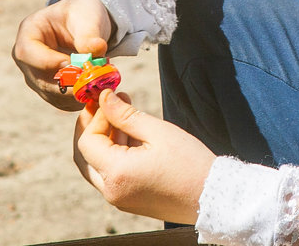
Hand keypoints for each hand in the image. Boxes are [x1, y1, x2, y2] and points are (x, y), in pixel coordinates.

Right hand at [13, 0, 113, 109]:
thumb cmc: (83, 13)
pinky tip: (96, 92)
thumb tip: (96, 50)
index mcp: (29, 32)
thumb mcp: (87, 16)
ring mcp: (36, 75)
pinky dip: (78, 100)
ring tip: (98, 86)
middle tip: (91, 83)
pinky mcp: (50, 88)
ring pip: (51, 94)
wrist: (88, 22)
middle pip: (38, 78)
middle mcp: (27, 57)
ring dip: (75, 94)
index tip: (73, 65)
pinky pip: (61, 101)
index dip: (48, 62)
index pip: (28, 53)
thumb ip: (90, 33)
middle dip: (66, 84)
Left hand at [74, 90, 215, 223]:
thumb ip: (126, 114)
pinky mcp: (129, 201)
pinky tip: (132, 137)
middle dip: (92, 128)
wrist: (213, 196)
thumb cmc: (190, 163)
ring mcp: (119, 199)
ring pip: (96, 166)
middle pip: (85, 156)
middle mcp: (112, 191)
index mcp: (117, 174)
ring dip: (105, 140)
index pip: (88, 141)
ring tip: (125, 117)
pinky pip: (111, 176)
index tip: (109, 98)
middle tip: (104, 106)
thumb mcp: (158, 132)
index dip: (95, 117)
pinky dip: (114, 155)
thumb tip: (105, 98)